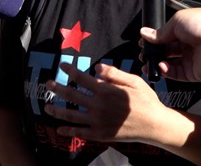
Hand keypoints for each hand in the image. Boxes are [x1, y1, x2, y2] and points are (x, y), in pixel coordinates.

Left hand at [43, 63, 168, 142]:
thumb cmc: (146, 100)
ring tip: (46, 107)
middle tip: (48, 84)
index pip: (82, 78)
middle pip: (72, 95)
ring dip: (57, 111)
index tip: (62, 66)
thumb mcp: (134, 80)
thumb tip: (97, 68)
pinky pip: (81, 133)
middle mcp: (98, 106)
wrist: (154, 124)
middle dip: (57, 89)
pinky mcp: (101, 134)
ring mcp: (98, 121)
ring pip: (71, 115)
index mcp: (106, 90)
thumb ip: (114, 73)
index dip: (70, 71)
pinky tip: (60, 129)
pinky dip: (69, 131)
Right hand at [139, 7, 200, 81]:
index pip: (164, 38)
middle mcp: (187, 45)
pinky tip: (161, 66)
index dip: (153, 41)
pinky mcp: (193, 73)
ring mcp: (190, 60)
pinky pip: (176, 74)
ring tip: (148, 63)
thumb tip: (145, 34)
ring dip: (157, 64)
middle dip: (153, 54)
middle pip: (166, 52)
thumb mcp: (176, 22)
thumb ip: (160, 32)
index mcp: (184, 30)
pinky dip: (166, 72)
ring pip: (169, 65)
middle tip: (144, 55)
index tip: (143, 43)